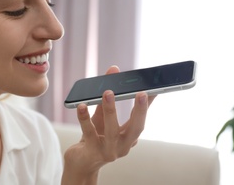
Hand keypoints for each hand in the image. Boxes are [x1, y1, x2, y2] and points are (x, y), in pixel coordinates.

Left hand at [61, 66, 154, 184]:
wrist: (81, 164)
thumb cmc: (95, 137)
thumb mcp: (103, 117)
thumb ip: (109, 95)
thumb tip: (114, 69)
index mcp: (130, 137)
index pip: (142, 118)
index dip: (148, 104)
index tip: (153, 88)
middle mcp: (124, 146)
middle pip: (136, 128)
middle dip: (140, 111)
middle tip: (141, 92)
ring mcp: (109, 151)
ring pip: (112, 130)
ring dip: (111, 110)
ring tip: (107, 92)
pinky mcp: (92, 152)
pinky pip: (89, 132)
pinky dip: (85, 118)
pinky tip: (81, 105)